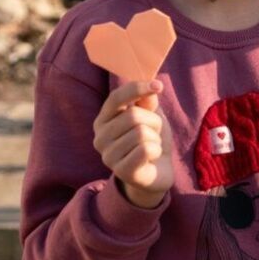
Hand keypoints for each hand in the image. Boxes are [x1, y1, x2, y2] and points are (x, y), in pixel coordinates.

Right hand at [92, 78, 172, 207]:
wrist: (158, 173)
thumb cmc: (151, 140)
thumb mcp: (151, 117)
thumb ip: (147, 103)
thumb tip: (151, 89)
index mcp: (103, 120)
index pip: (116, 98)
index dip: (137, 88)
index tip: (158, 86)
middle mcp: (100, 137)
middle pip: (134, 116)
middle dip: (154, 122)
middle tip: (154, 134)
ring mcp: (108, 156)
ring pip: (141, 133)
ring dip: (155, 139)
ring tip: (151, 147)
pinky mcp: (121, 171)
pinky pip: (146, 150)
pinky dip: (156, 151)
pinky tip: (151, 158)